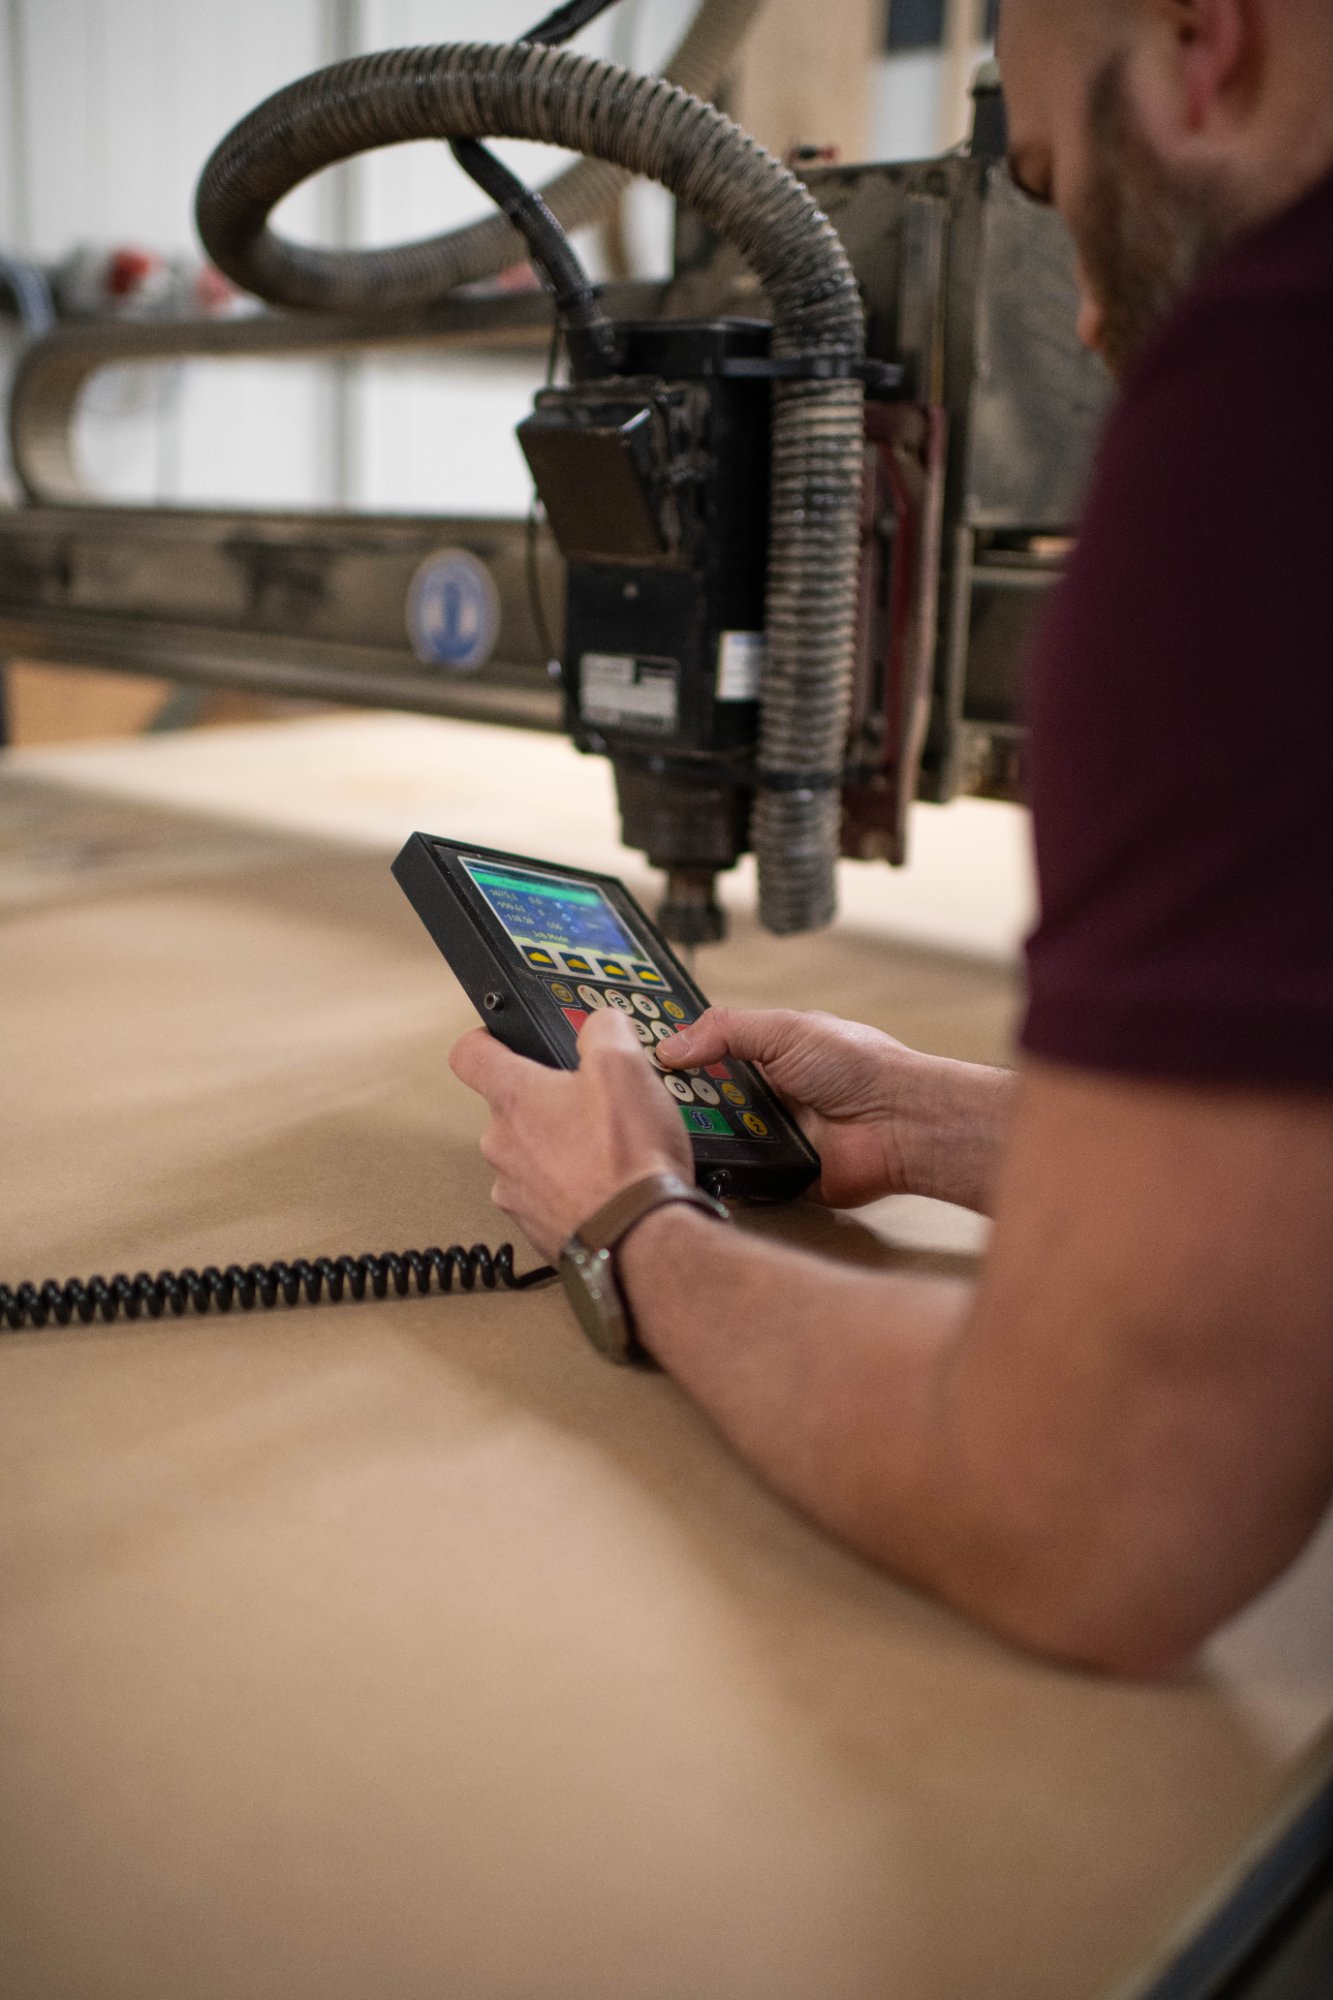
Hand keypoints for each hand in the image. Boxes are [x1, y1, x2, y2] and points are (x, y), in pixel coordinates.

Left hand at [449, 1007, 692, 1259]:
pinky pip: (547, 1196)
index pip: (469, 1053)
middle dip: (546, 1103)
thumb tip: (600, 1024)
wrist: (640, 1239)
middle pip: (509, 1109)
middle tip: (589, 1104)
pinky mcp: (535, 1228)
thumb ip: (603, 1030)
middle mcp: (502, 1145)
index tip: (501, 1039)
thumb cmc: (627, 1159)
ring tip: (605, 1151)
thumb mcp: (626, 1066)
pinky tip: (607, 1187)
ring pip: (529, 1155)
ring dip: (559, 1150)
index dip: (487, 1039)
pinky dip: (572, 1189)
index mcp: (515, 1098)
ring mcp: (515, 1191)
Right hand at [658, 1008, 1013, 1213]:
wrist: (898, 1123)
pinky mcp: (773, 1175)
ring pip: (709, 1137)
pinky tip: (698, 1161)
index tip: (637, 1054)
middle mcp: (761, 1094)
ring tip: (666, 1127)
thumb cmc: (862, 1066)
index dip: (673, 1054)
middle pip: (697, 1097)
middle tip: (644, 1095)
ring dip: (694, 1132)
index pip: (704, 1051)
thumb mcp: (785, 1029)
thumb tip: (673, 1043)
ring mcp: (765, 1135)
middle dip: (674, 1097)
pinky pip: (734, 1175)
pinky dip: (719, 1169)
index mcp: (763, 1053)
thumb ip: (726, 1029)